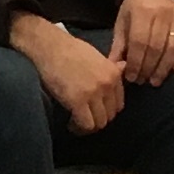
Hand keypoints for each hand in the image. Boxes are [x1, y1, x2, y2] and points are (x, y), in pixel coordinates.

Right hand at [14, 16, 126, 134]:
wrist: (49, 46)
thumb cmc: (69, 49)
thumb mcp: (96, 55)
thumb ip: (110, 67)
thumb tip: (123, 67)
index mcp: (114, 74)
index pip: (119, 104)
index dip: (105, 110)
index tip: (94, 111)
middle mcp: (107, 85)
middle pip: (110, 116)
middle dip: (97, 119)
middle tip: (84, 118)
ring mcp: (93, 93)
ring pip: (99, 123)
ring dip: (88, 125)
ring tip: (76, 122)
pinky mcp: (77, 101)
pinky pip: (85, 125)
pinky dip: (78, 128)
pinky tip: (70, 124)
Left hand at [109, 0, 173, 85]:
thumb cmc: (135, 9)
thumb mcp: (122, 22)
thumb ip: (119, 45)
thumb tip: (114, 68)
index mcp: (142, 11)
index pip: (140, 42)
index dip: (136, 63)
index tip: (132, 77)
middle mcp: (163, 12)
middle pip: (157, 47)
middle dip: (148, 68)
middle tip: (143, 81)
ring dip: (164, 68)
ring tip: (156, 81)